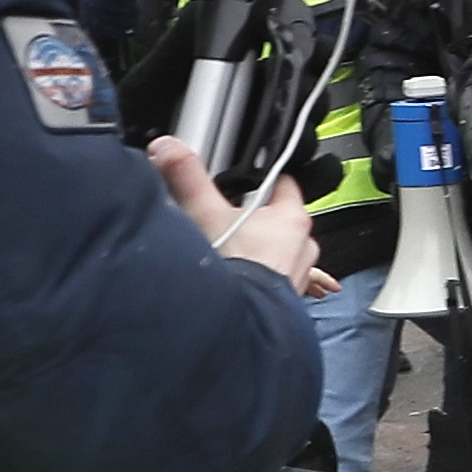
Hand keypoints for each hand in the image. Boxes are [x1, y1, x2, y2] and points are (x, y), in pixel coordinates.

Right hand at [150, 136, 320, 288]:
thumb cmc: (233, 270)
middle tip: (229, 223)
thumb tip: (168, 148)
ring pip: (280, 254)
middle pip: (281, 221)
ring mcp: (298, 276)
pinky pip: (277, 283)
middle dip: (258, 222)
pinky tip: (242, 283)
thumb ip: (187, 177)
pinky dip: (262, 282)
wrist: (241, 323)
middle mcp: (303, 246)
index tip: (245, 184)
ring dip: (261, 254)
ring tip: (232, 256)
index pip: (283, 185)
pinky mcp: (288, 301)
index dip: (262, 181)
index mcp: (291, 217)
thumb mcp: (204, 214)